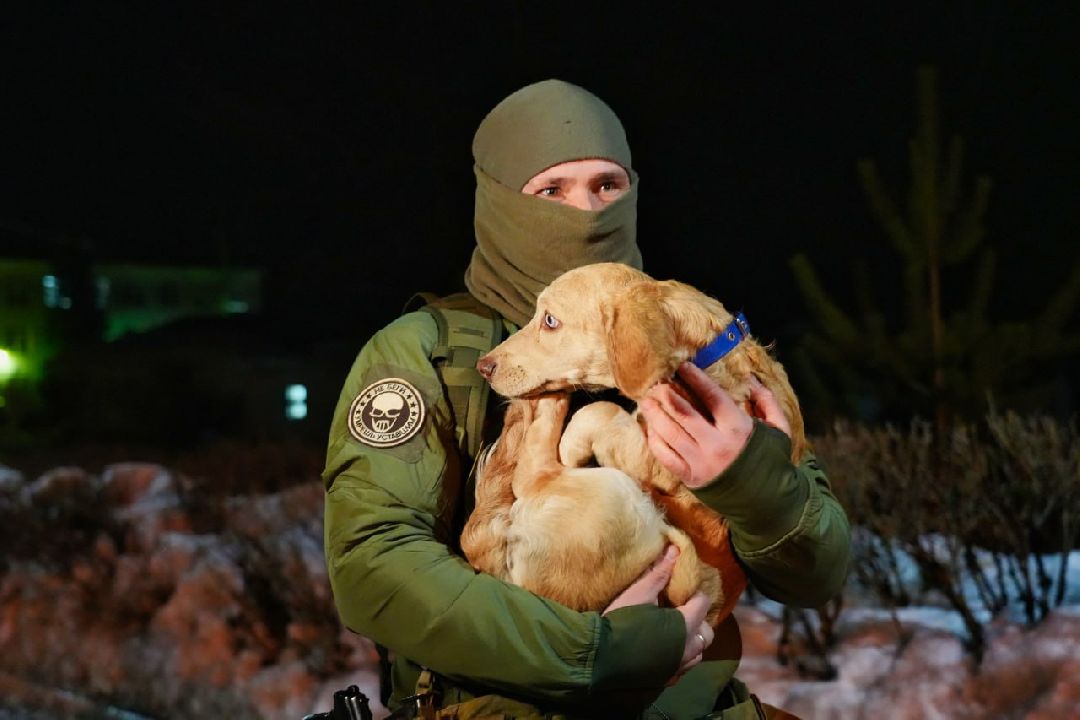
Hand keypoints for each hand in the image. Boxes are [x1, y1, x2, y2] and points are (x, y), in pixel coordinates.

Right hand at [601, 545, 712, 684]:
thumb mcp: (640, 592)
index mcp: (686, 624)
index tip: (681, 589)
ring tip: (676, 632)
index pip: (702, 603)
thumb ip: (660, 572)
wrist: (600, 657)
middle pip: (707, 632)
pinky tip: (666, 651)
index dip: (694, 593)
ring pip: (698, 653)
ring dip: (692, 640)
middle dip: (698, 619)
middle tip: (680, 610)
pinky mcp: (667, 680)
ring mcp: (679, 667)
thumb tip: (675, 550)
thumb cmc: (621, 620)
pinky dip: (681, 658)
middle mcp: (688, 648)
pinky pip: (684, 668)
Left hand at [639, 363, 788, 487]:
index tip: (682, 366)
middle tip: (655, 383)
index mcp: (738, 429)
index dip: (696, 379)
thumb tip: (751, 378)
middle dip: (666, 395)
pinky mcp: (690, 478)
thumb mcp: (779, 430)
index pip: (713, 397)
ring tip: (645, 401)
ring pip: (670, 434)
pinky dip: (655, 440)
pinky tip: (649, 428)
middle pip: (684, 414)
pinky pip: (665, 456)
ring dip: (654, 415)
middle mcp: (717, 445)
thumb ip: (767, 401)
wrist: (766, 504)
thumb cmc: (771, 462)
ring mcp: (701, 463)